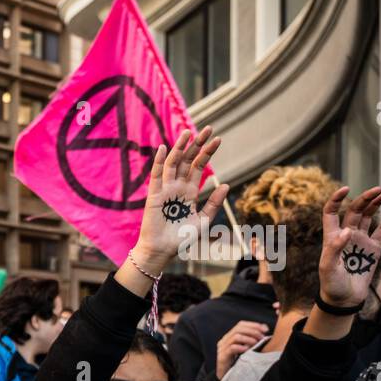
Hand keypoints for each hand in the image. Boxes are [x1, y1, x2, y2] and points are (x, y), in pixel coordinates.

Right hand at [128, 127, 227, 273]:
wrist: (163, 252)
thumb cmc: (182, 239)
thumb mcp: (204, 220)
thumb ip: (214, 203)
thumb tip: (227, 184)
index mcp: (190, 192)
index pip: (199, 166)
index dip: (207, 152)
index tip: (218, 139)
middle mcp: (178, 187)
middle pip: (187, 160)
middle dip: (197, 144)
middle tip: (208, 128)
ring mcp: (165, 190)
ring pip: (173, 163)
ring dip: (180, 148)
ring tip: (189, 132)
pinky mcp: (154, 196)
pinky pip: (156, 176)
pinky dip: (158, 162)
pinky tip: (162, 148)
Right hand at [215, 320, 268, 379]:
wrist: (226, 378)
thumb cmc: (238, 363)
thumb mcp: (245, 349)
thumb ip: (252, 340)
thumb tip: (265, 330)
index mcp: (229, 337)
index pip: (241, 324)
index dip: (254, 325)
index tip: (266, 329)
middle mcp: (224, 340)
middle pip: (238, 329)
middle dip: (253, 331)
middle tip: (262, 338)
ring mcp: (222, 348)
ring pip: (236, 337)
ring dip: (249, 339)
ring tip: (256, 344)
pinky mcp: (222, 357)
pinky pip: (232, 348)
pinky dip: (241, 347)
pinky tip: (248, 350)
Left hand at [317, 186, 380, 309]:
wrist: (344, 298)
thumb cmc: (331, 284)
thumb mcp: (328, 267)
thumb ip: (335, 248)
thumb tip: (347, 230)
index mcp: (332, 236)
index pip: (331, 212)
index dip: (336, 199)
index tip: (346, 189)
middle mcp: (346, 234)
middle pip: (355, 210)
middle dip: (365, 198)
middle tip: (379, 190)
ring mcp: (361, 240)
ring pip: (369, 216)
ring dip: (377, 203)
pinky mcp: (373, 248)